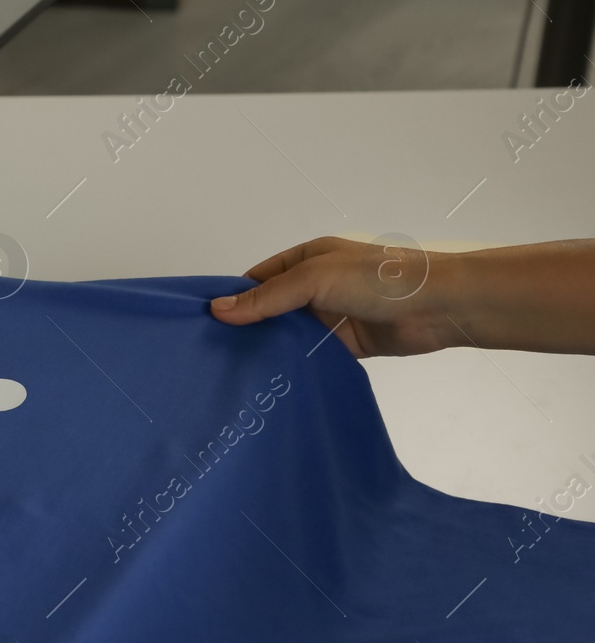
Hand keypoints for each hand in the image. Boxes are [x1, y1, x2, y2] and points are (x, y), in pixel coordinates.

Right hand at [210, 236, 460, 357]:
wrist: (438, 307)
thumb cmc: (378, 280)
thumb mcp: (314, 279)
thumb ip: (267, 298)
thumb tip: (218, 310)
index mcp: (306, 260)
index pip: (258, 279)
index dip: (232, 298)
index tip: (205, 324)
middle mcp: (315, 287)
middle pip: (270, 309)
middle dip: (246, 328)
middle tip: (212, 355)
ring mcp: (330, 317)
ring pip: (288, 335)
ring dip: (269, 350)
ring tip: (233, 373)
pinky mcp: (344, 346)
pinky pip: (310, 357)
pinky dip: (293, 367)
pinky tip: (270, 382)